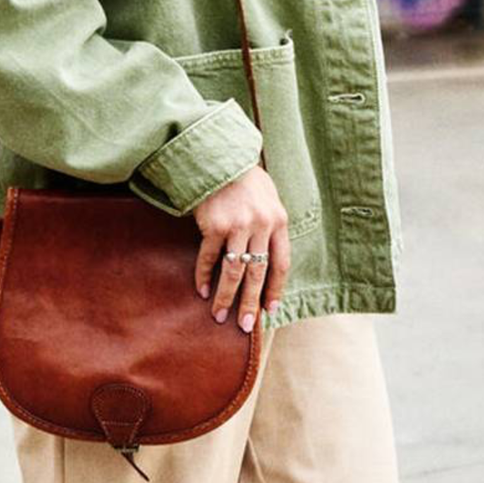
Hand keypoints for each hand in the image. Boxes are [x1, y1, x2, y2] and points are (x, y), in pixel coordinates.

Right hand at [192, 166, 289, 331]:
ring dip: (225, 297)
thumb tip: (265, 265)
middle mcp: (261, 224)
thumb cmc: (244, 181)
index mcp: (279, 220)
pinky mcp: (214, 224)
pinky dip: (204, 276)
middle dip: (250, 303)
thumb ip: (270, 229)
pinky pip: (209, 258)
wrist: (220, 156)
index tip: (269, 311)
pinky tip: (202, 291)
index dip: (275, 290)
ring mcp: (237, 225)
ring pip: (233, 272)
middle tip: (245, 326)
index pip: (281, 264)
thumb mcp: (268, 200)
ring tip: (220, 316)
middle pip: (257, 274)